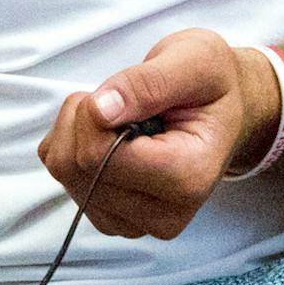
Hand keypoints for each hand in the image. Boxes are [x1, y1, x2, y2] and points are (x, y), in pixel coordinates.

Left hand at [37, 29, 279, 238]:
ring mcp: (134, 223)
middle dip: (83, 118)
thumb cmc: (212, 86)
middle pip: (76, 167)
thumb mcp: (196, 62)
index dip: (93, 112)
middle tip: (123, 100)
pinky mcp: (112, 218)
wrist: (220, 112)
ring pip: (64, 172)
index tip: (123, 90)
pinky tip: (108, 135)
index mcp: (188, 178)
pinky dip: (73, 145)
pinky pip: (62, 177)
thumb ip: (149, 83)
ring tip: (121, 116)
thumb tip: (100, 110)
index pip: (100, 156)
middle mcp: (162, 215)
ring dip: (76, 131)